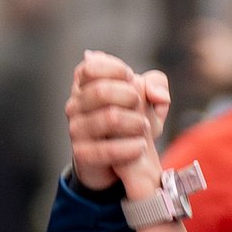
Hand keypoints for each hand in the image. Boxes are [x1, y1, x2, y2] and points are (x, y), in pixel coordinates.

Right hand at [65, 51, 170, 194]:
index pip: (90, 68)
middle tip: (140, 104)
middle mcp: (75, 105)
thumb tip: (154, 91)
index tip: (132, 79)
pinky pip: (106, 149)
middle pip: (100, 91)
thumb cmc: (130, 124)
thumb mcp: (146, 101)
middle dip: (129, 95)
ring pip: (108, 118)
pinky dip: (128, 147)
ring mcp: (76, 129)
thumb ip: (156, 85)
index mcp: (84, 86)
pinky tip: (140, 146)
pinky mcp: (82, 154)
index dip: (116, 70)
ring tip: (144, 127)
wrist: (115, 163)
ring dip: (134, 122)